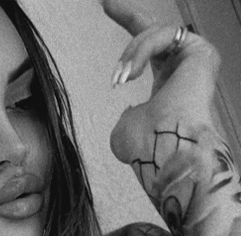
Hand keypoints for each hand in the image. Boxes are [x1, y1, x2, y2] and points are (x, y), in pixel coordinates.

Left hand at [98, 0, 220, 164]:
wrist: (164, 151)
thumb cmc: (147, 146)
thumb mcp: (126, 127)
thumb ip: (128, 114)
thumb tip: (132, 109)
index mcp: (167, 86)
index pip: (148, 52)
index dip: (129, 32)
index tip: (107, 8)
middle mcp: (182, 69)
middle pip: (154, 30)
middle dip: (127, 15)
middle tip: (104, 2)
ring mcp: (193, 59)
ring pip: (153, 34)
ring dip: (131, 54)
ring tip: (120, 78)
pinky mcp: (200, 52)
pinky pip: (163, 35)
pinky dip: (142, 51)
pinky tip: (132, 73)